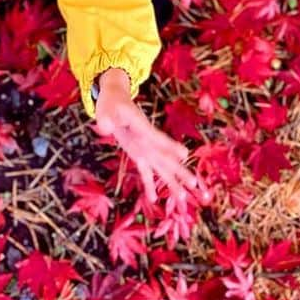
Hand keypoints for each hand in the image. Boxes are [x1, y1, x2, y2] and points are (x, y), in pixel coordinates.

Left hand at [91, 71, 211, 206]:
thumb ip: (105, 118)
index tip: (184, 154)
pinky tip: (153, 200)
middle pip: (166, 157)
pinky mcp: (137, 154)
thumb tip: (105, 127)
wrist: (116, 99)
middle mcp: (147, 140)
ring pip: (160, 168)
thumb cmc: (111, 102)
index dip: (170, 146)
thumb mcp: (106, 107)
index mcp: (142, 127)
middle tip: (194, 182)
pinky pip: (145, 172)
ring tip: (183, 198)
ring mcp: (144, 148)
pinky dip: (149, 185)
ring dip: (171, 182)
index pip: (157, 138)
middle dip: (179, 170)